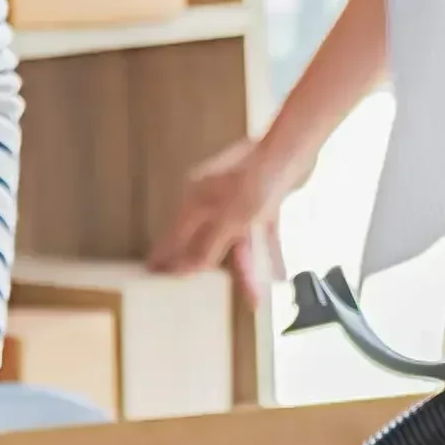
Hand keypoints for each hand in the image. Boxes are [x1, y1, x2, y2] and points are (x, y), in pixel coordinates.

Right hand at [148, 137, 301, 307]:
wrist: (292, 150)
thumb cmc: (257, 176)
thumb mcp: (228, 221)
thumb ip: (206, 247)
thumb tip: (185, 268)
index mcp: (197, 199)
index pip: (175, 235)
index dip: (165, 255)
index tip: (153, 271)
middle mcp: (215, 199)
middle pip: (207, 241)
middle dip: (210, 268)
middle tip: (195, 286)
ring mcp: (240, 200)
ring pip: (239, 242)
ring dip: (248, 267)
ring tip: (254, 293)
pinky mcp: (263, 200)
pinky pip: (262, 233)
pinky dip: (268, 251)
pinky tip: (276, 271)